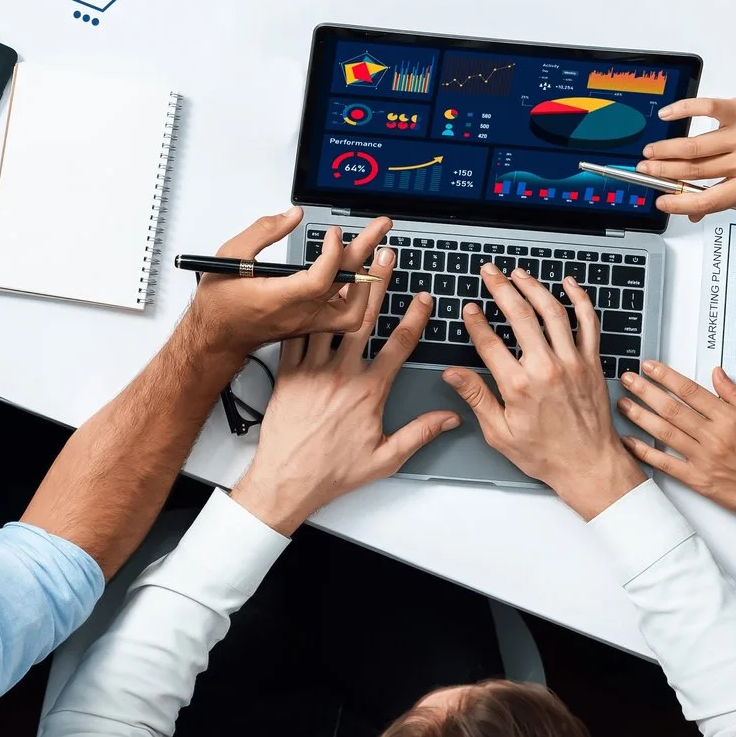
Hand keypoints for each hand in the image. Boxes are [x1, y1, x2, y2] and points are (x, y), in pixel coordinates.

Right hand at [182, 212, 388, 358]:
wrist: (217, 338)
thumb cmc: (220, 303)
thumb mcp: (230, 256)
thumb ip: (263, 232)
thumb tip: (293, 215)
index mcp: (278, 300)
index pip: (320, 280)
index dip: (332, 253)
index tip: (332, 233)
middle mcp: (298, 314)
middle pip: (344, 286)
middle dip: (366, 251)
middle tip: (380, 228)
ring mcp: (308, 323)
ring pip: (353, 309)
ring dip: (368, 279)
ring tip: (375, 252)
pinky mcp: (312, 325)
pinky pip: (345, 315)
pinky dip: (357, 293)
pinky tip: (358, 273)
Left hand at [230, 260, 457, 533]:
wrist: (286, 481)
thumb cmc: (331, 473)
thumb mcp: (385, 458)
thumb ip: (420, 433)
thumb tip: (450, 418)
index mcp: (369, 391)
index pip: (399, 344)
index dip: (415, 316)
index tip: (424, 296)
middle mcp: (342, 374)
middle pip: (364, 318)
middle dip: (377, 281)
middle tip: (385, 255)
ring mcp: (312, 370)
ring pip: (329, 318)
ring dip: (340, 287)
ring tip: (346, 259)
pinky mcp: (287, 372)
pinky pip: (297, 333)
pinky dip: (304, 310)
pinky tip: (308, 291)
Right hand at [440, 265, 644, 520]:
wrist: (590, 465)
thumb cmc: (546, 454)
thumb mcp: (500, 434)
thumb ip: (476, 398)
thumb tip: (452, 374)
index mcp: (519, 386)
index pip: (489, 341)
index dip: (476, 321)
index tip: (469, 308)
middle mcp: (546, 368)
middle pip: (520, 315)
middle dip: (501, 288)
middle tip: (490, 272)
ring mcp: (572, 362)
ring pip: (552, 311)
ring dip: (534, 287)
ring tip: (518, 273)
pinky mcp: (592, 363)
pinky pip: (588, 323)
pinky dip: (580, 299)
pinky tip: (569, 284)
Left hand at [617, 362, 735, 538]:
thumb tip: (717, 374)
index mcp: (731, 420)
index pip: (691, 391)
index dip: (666, 376)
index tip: (650, 366)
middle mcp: (714, 438)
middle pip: (672, 408)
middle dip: (646, 390)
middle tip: (628, 379)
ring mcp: (703, 460)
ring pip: (664, 432)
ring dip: (640, 416)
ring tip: (623, 403)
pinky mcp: (697, 480)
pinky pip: (665, 464)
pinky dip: (644, 452)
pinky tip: (629, 441)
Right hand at [638, 52, 735, 216]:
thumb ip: (732, 192)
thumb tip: (697, 210)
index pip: (710, 200)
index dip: (680, 203)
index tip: (660, 201)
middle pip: (694, 172)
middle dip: (663, 173)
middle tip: (646, 170)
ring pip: (693, 147)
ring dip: (666, 149)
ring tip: (651, 150)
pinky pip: (703, 109)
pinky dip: (681, 111)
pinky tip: (668, 115)